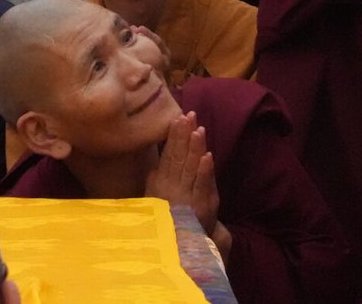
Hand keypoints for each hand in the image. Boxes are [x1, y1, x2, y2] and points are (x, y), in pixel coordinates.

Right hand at [146, 112, 218, 235]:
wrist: (177, 246)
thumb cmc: (167, 218)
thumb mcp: (155, 197)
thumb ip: (156, 178)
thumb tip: (156, 158)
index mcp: (160, 183)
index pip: (168, 154)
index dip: (174, 136)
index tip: (178, 117)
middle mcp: (170, 187)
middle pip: (178, 156)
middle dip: (184, 135)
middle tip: (189, 115)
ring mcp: (184, 196)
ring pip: (189, 167)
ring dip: (194, 147)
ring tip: (198, 128)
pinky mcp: (198, 206)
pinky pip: (200, 185)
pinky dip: (204, 171)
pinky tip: (207, 156)